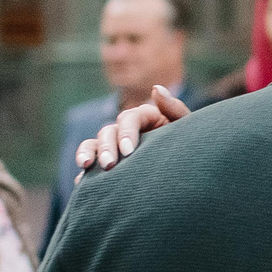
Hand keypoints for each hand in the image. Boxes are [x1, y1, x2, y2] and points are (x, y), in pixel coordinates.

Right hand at [76, 85, 191, 174]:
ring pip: (93, 144)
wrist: (188, 173)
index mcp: (145, 117)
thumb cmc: (190, 148)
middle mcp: (126, 130)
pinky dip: (84, 173)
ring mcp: (114, 147)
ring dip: (87, 153)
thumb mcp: (186, 129)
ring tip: (85, 166)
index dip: (126, 132)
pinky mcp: (105, 165)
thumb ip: (174, 109)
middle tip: (110, 165)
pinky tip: (81, 183)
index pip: (129, 118)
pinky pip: (89, 165)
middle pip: (108, 131)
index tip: (128, 151)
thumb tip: (156, 88)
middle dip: (106, 147)